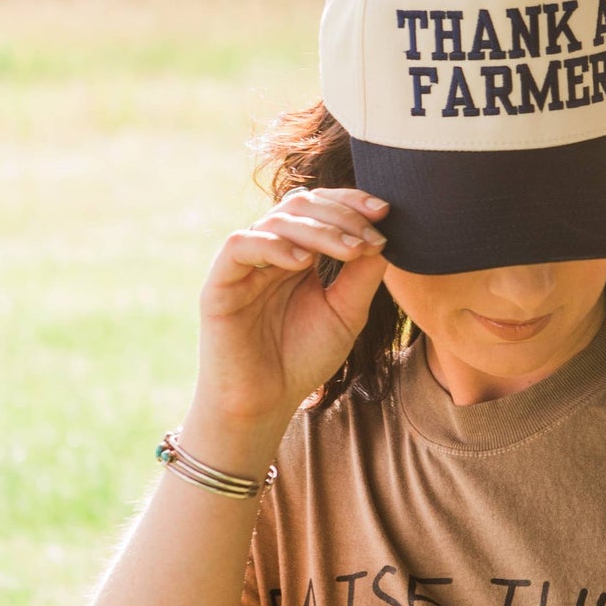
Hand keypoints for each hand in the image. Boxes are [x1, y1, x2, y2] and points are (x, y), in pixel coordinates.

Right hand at [187, 187, 390, 438]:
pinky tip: (302, 264)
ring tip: (350, 251)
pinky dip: (273, 246)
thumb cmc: (303, 359)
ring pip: (276, 221)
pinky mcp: (219, 284)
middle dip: (341, 214)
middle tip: (371, 235)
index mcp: (297, 254)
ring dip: (319, 230)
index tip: (385, 212)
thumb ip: (362, 276)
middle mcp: (269, 251)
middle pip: (300, 205)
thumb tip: (383, 238)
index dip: (351, 202)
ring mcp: (243, 265)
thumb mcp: (345, 313)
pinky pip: (240, 245)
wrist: (264, 404)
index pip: (321, 208)